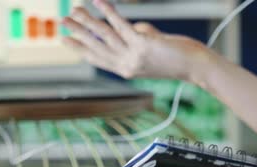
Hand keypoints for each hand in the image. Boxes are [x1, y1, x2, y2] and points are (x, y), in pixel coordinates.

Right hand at [62, 0, 214, 81]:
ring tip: (73, 10)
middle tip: (61, 22)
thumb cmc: (177, 58)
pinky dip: (107, 10)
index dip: (80, 49)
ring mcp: (133, 56)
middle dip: (77, 33)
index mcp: (126, 70)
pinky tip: (97, 1)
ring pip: (104, 35)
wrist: (195, 66)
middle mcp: (126, 66)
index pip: (98, 58)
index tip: (65, 40)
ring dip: (86, 21)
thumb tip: (131, 26)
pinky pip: (120, 24)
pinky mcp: (142, 44)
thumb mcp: (152, 49)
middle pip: (96, 46)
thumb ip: (138, 36)